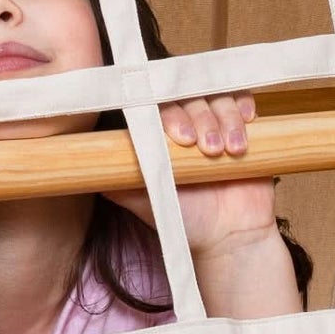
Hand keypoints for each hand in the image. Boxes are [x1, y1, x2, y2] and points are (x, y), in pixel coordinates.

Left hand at [121, 96, 278, 259]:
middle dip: (199, 119)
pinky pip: (241, 98)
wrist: (229, 236)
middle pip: (190, 97)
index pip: (157, 107)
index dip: (170, 116)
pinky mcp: (242, 124)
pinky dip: (243, 104)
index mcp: (157, 134)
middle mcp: (184, 122)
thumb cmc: (184, 218)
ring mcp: (213, 120)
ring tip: (229, 150)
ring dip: (225, 119)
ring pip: (217, 97)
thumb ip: (120, 181)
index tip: (181, 139)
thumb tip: (87, 165)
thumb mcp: (147, 201)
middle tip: (205, 148)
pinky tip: (247, 119)